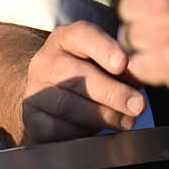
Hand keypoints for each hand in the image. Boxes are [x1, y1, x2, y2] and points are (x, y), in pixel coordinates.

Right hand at [21, 21, 145, 143]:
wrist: (49, 96)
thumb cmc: (87, 75)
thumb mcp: (104, 63)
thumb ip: (121, 70)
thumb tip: (136, 83)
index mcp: (66, 38)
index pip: (82, 35)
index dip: (104, 48)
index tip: (123, 64)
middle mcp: (45, 61)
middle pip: (76, 75)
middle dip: (111, 92)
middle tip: (137, 105)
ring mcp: (34, 89)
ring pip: (67, 105)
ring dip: (102, 116)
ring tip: (126, 121)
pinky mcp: (30, 118)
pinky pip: (56, 129)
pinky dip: (81, 132)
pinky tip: (97, 131)